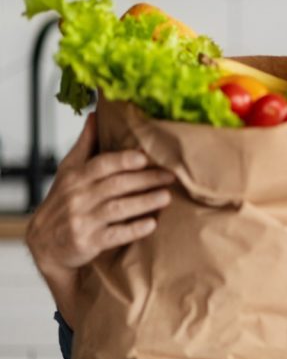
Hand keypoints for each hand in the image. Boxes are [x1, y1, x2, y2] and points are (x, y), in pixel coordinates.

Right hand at [26, 113, 175, 325]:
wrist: (44, 244)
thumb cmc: (64, 202)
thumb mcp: (68, 172)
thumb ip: (85, 145)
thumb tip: (96, 114)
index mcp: (76, 177)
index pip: (101, 165)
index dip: (123, 160)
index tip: (144, 157)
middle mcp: (78, 197)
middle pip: (116, 185)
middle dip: (145, 180)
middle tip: (170, 176)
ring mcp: (83, 220)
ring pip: (118, 208)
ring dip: (145, 202)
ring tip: (166, 197)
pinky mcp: (89, 242)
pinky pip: (115, 235)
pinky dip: (134, 229)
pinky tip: (152, 224)